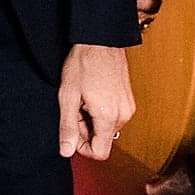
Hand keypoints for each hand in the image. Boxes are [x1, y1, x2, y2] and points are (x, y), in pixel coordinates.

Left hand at [57, 43, 132, 161]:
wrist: (100, 41)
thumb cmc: (84, 64)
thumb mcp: (68, 97)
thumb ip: (68, 127)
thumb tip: (66, 151)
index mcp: (108, 117)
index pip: (100, 152)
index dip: (82, 147)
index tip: (72, 131)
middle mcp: (123, 115)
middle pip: (103, 140)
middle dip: (86, 130)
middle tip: (75, 107)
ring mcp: (128, 107)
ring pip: (107, 129)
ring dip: (92, 120)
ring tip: (84, 99)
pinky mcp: (128, 100)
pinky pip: (114, 117)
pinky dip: (101, 112)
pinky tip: (92, 95)